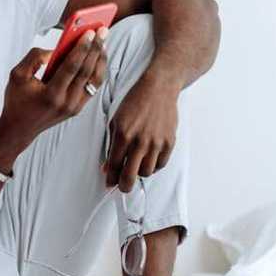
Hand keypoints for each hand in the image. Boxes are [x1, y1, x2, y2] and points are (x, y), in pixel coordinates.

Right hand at [0, 27, 108, 145]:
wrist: (20, 128)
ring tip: (103, 41)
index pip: (72, 67)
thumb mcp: (17, 75)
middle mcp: (67, 102)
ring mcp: (75, 107)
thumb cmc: (17, 100)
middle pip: (86, 71)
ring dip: (100, 59)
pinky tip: (98, 56)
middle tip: (102, 30)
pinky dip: (97, 70)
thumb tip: (55, 49)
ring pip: (94, 80)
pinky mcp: (78, 108)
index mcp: (51, 95)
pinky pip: (93, 86)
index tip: (90, 32)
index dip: (82, 48)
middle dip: (95, 49)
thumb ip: (34, 58)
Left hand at [103, 73, 178, 192]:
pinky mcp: (169, 142)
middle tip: (122, 186)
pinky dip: (153, 165)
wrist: (159, 88)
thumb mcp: (115, 121)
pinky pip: (160, 164)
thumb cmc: (135, 102)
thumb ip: (111, 145)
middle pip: (130, 176)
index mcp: (123, 135)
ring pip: (146, 172)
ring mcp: (156, 143)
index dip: (110, 177)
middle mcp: (140, 141)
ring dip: (139, 172)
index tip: (109, 182)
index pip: (114, 166)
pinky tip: (148, 158)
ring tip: (136, 165)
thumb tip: (107, 167)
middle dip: (123, 186)